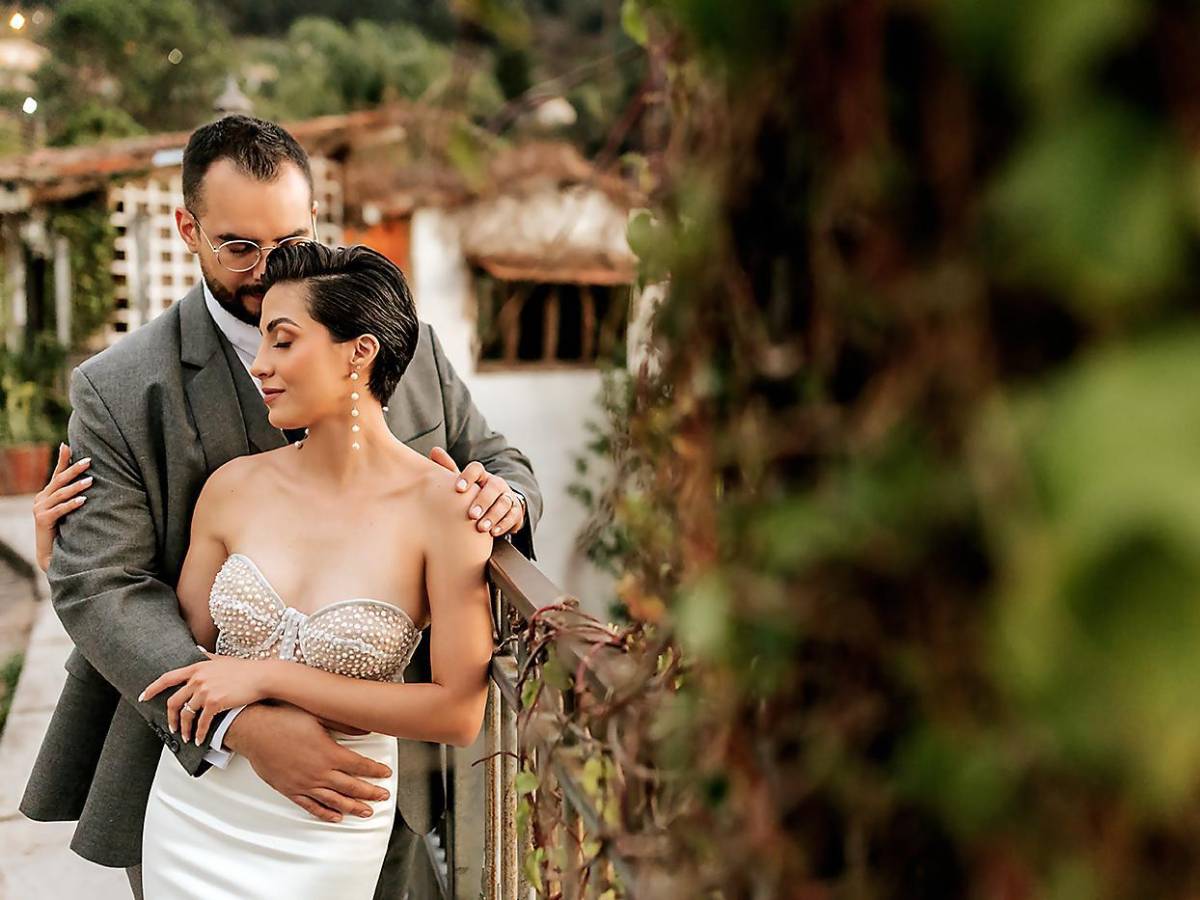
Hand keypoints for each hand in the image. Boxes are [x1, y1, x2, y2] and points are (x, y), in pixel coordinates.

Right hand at [32, 443, 91, 572]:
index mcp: (47, 494)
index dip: (62, 460)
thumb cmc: (67, 530)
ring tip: (91, 481)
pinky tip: (83, 500)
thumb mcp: (70, 510)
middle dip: (74, 469)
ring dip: (76, 487)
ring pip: (60, 494)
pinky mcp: (42, 520)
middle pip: (59, 480)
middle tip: (89, 461)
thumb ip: (75, 496)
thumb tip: (93, 480)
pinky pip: (59, 510)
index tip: (67, 444)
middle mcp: (41, 499)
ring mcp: (39, 509)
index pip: (56, 474)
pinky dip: (71, 504)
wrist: (54, 554)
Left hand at [139, 651, 275, 743]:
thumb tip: (197, 649)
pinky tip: (199, 739)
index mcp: (197, 668)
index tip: (143, 697)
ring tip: (187, 737)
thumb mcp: (222, 659)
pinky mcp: (215, 702)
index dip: (152, 688)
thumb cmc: (244, 669)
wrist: (261, 677)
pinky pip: (201, 722)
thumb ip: (206, 656)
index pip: (168, 678)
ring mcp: (205, 691)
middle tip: (173, 727)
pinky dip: (198, 733)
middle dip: (171, 718)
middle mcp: (198, 679)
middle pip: (174, 701)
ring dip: (184, 729)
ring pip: (186, 714)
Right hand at [223, 703, 391, 822]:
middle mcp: (319, 772)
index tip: (385, 774)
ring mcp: (304, 784)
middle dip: (370, 792)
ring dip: (353, 807)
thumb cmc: (284, 719)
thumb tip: (367, 728)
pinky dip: (325, 813)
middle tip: (383, 796)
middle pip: (351, 787)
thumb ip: (345, 724)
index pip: (360, 766)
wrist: (254, 730)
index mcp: (329, 753)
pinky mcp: (290, 790)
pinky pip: (310, 806)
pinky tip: (335, 817)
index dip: (375, 771)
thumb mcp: (319, 715)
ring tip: (367, 812)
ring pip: (334, 800)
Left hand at [429, 446, 525, 536]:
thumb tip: (434, 450)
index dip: (468, 476)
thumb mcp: (462, 485)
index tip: (458, 488)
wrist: (496, 507)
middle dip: (483, 501)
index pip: (477, 469)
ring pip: (504, 503)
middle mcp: (497, 484)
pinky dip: (504, 524)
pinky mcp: (516, 511)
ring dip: (493, 515)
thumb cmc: (473, 495)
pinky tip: (493, 532)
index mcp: (482, 476)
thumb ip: (448, 470)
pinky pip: (513, 516)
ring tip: (481, 528)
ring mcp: (508, 497)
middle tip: (472, 515)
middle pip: (493, 487)